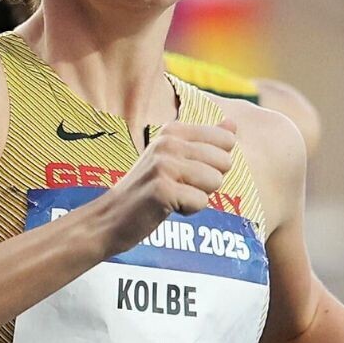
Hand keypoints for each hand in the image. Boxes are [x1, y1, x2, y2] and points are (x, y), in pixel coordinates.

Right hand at [91, 120, 236, 253]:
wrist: (110, 217)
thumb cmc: (147, 188)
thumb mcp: (174, 157)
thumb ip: (205, 140)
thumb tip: (232, 125)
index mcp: (173, 130)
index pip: (226, 141)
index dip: (214, 163)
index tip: (188, 171)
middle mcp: (168, 142)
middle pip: (225, 162)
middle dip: (209, 181)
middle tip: (180, 186)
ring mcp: (164, 165)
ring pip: (215, 182)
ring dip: (198, 196)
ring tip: (174, 195)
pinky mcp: (162, 190)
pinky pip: (201, 201)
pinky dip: (188, 210)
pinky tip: (167, 207)